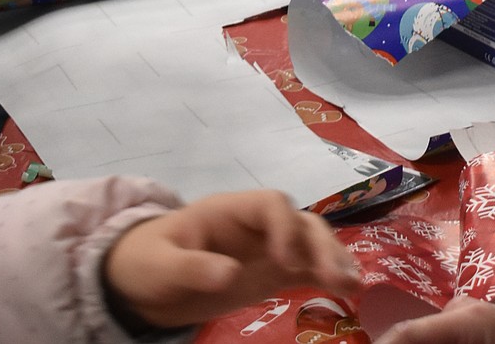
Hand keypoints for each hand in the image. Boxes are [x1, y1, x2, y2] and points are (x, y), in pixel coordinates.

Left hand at [102, 188, 359, 329]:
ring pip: (311, 242)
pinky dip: (328, 275)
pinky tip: (349, 289)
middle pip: (299, 221)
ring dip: (333, 257)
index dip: (284, 226)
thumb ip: (193, 267)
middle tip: (334, 275)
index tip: (284, 260)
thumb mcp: (162, 264)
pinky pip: (307, 269)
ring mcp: (267, 248)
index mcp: (231, 211)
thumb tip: (230, 273)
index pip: (270, 204)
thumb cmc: (149, 261)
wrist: (142, 280)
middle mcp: (256, 225)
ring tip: (352, 284)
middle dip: (320, 244)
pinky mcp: (271, 272)